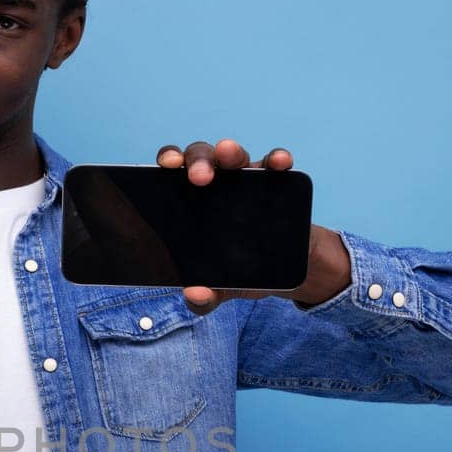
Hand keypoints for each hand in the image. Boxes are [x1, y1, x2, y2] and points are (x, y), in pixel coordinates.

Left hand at [156, 139, 350, 314]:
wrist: (285, 271)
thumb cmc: (240, 271)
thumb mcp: (221, 290)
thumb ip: (204, 299)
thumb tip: (193, 295)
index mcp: (190, 202)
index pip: (172, 174)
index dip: (168, 162)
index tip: (166, 166)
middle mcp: (215, 183)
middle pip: (200, 158)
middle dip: (197, 160)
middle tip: (200, 178)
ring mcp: (245, 179)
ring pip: (233, 156)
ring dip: (230, 152)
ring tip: (229, 154)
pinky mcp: (275, 183)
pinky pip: (274, 165)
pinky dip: (276, 160)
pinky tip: (280, 163)